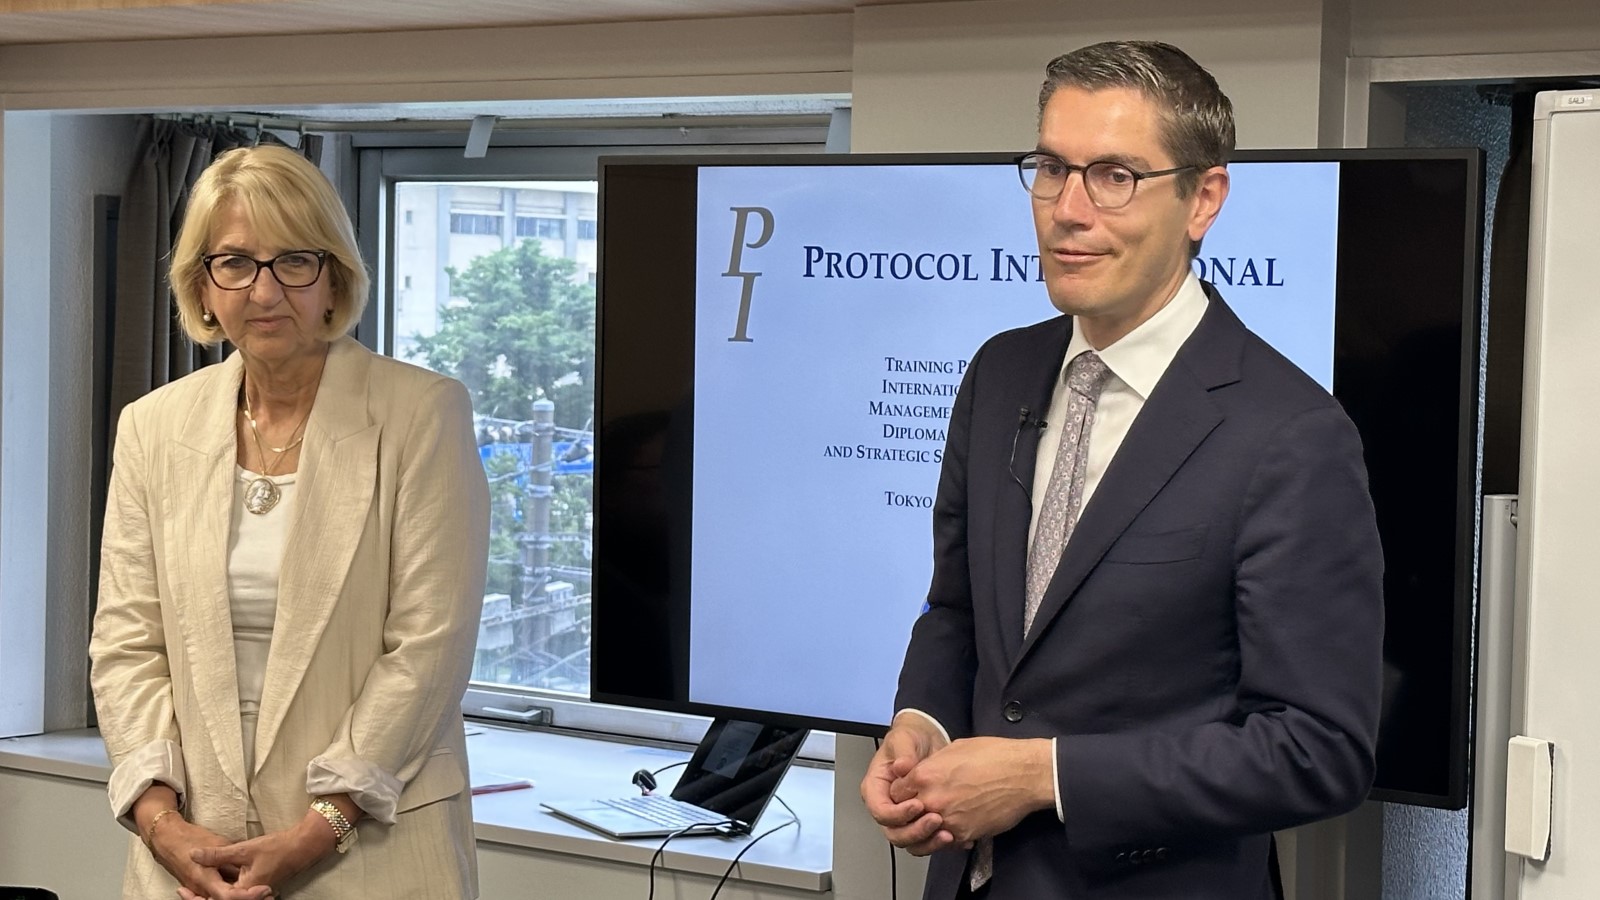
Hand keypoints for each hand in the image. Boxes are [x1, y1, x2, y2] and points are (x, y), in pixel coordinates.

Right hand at [145, 817, 269, 899]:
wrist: (168, 837)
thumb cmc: (191, 837)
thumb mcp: (218, 844)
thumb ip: (231, 860)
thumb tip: (248, 868)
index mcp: (204, 879)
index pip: (230, 895)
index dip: (249, 895)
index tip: (265, 889)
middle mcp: (200, 889)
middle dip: (247, 898)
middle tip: (269, 894)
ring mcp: (199, 889)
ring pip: (220, 899)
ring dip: (241, 896)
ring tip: (262, 893)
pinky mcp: (199, 887)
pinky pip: (215, 895)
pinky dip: (230, 894)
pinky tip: (247, 890)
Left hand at [181, 813, 335, 899]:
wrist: (302, 846)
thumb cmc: (276, 847)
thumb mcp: (243, 849)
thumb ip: (217, 854)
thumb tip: (193, 855)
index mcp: (245, 890)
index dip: (195, 898)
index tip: (181, 891)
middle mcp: (249, 896)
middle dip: (201, 898)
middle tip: (183, 892)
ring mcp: (254, 894)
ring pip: (228, 898)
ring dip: (211, 895)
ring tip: (193, 890)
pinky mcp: (256, 889)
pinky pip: (236, 895)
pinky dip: (222, 892)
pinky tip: (215, 884)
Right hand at [861, 713, 951, 854]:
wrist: (928, 740)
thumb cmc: (910, 738)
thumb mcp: (903, 739)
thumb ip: (903, 752)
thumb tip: (902, 767)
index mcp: (876, 789)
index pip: (881, 811)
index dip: (898, 814)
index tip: (917, 804)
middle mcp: (888, 806)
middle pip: (895, 833)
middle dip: (915, 831)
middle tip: (936, 819)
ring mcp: (905, 816)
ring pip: (911, 842)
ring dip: (929, 841)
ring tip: (948, 833)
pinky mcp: (921, 821)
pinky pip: (928, 839)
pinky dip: (942, 841)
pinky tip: (958, 837)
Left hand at [888, 736, 1054, 844]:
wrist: (1023, 774)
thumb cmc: (995, 756)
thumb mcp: (954, 748)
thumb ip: (931, 765)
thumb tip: (923, 773)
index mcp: (924, 775)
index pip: (895, 793)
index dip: (901, 794)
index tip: (909, 794)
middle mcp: (931, 800)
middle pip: (905, 816)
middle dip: (911, 812)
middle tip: (920, 809)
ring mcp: (947, 820)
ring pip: (923, 833)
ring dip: (927, 829)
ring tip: (936, 822)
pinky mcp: (964, 833)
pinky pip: (946, 842)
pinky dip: (948, 837)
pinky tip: (956, 826)